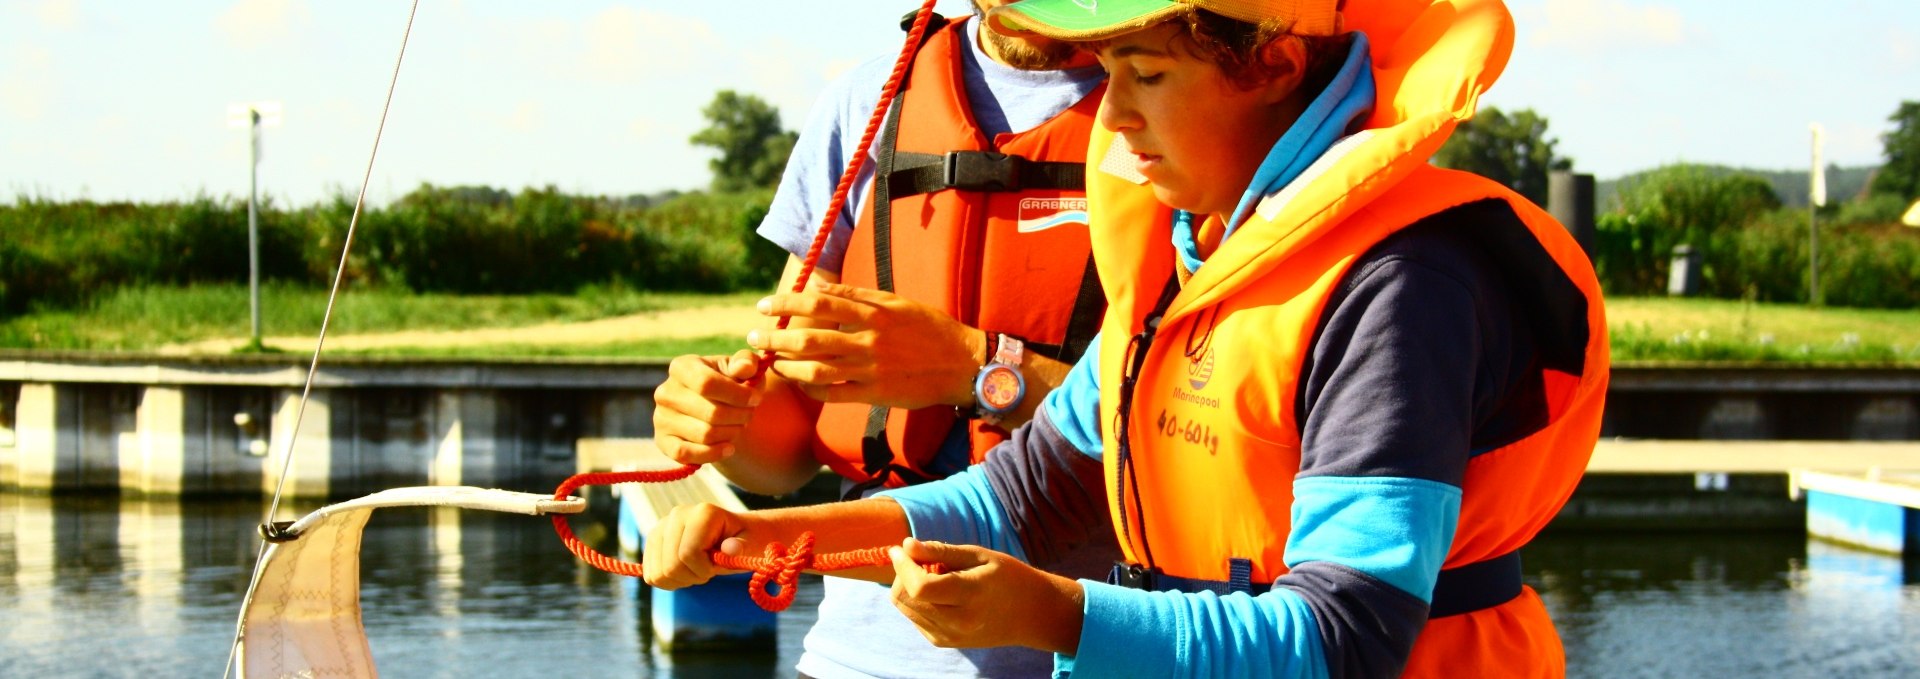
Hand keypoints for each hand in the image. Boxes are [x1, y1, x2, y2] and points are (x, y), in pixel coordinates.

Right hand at [641, 502, 751, 589]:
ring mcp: (661, 527)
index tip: (718, 566)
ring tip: (696, 568)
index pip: (688, 554)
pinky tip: (684, 570)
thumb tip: (732, 549)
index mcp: (702, 513)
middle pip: (671, 566)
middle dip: (693, 576)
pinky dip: (668, 581)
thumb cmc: (743, 541)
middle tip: (708, 569)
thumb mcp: (751, 544)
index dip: (704, 570)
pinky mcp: (652, 541)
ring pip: (658, 573)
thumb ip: (742, 547)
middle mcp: (677, 515)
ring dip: (680, 580)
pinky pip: (650, 575)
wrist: (732, 534)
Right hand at [652, 350, 763, 464]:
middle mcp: (665, 392)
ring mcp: (661, 418)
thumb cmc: (730, 382)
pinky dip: (713, 454)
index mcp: (682, 367)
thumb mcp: (740, 368)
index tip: (756, 399)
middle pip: (711, 413)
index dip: (737, 395)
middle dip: (739, 416)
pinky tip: (728, 448)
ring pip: (705, 435)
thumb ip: (746, 362)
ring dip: (731, 433)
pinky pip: (688, 455)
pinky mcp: (663, 442)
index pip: (707, 383)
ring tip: (738, 426)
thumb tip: (746, 367)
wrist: (715, 406)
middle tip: (749, 414)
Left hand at [749, 283, 981, 409]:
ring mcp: (870, 371)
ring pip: (815, 370)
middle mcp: (868, 341)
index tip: (763, 307)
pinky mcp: (874, 394)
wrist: (962, 364)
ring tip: (772, 364)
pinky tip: (800, 383)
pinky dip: (810, 389)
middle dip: (775, 339)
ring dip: (787, 367)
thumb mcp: (895, 303)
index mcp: (873, 314)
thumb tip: (818, 289)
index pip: (818, 305)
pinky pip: (833, 394)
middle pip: (809, 339)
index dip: (786, 304)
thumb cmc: (929, 329)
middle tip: (754, 338)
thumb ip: (856, 296)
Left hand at [886, 538, 1084, 653]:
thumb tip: (906, 545)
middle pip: (905, 597)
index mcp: (970, 596)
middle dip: (902, 573)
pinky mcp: (942, 641)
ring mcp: (948, 636)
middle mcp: (957, 622)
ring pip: (904, 607)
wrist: (1030, 615)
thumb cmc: (1008, 577)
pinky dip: (917, 600)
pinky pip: (913, 617)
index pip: (920, 587)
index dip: (903, 565)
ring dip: (907, 586)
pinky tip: (940, 592)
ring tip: (935, 574)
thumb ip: (941, 551)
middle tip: (922, 558)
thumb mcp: (979, 555)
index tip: (900, 548)